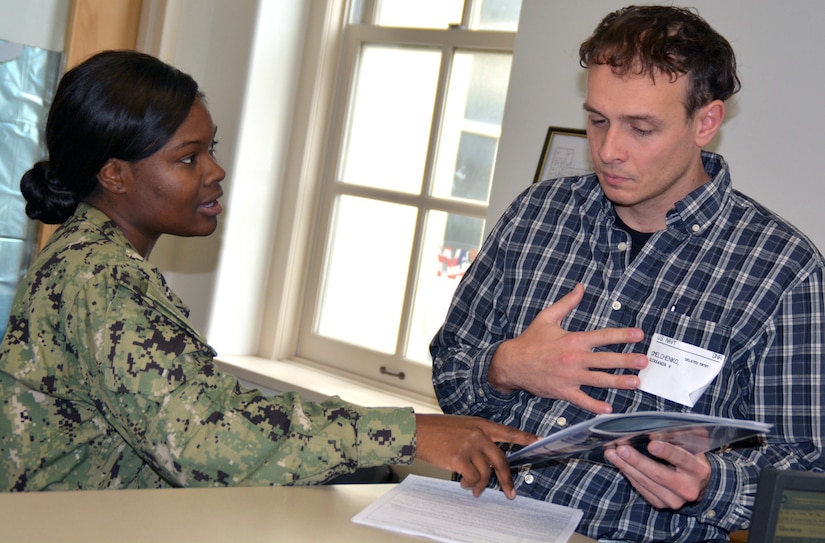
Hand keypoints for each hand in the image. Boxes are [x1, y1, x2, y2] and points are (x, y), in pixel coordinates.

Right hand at [414, 414, 536, 498]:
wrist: (417, 431)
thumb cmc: (436, 429)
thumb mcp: (462, 426)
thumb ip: (477, 437)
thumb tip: (487, 459)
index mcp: (481, 424)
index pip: (508, 432)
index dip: (525, 438)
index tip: (539, 441)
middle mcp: (479, 434)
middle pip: (501, 460)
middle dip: (507, 480)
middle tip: (510, 492)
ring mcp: (470, 446)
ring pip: (485, 472)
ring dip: (481, 485)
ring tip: (474, 489)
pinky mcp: (459, 458)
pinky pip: (472, 478)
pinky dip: (469, 484)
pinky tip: (463, 484)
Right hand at [488, 284, 647, 413]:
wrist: (511, 363)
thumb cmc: (530, 340)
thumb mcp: (547, 317)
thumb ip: (567, 303)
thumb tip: (580, 287)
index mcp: (573, 340)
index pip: (603, 336)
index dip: (622, 335)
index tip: (639, 335)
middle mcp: (574, 358)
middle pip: (606, 360)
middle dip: (627, 361)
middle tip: (644, 362)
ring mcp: (569, 376)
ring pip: (599, 380)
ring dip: (619, 382)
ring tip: (636, 383)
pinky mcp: (562, 391)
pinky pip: (582, 400)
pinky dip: (595, 406)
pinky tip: (609, 409)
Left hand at [603, 441, 710, 508]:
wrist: (696, 486)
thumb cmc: (690, 459)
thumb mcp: (691, 447)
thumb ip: (677, 438)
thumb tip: (655, 431)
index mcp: (698, 471)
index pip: (682, 459)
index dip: (667, 452)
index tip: (651, 444)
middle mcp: (688, 489)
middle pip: (658, 474)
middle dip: (637, 460)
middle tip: (621, 448)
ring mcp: (673, 500)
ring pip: (645, 482)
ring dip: (625, 466)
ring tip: (612, 453)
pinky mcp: (660, 504)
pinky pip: (640, 488)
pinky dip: (628, 474)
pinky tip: (618, 463)